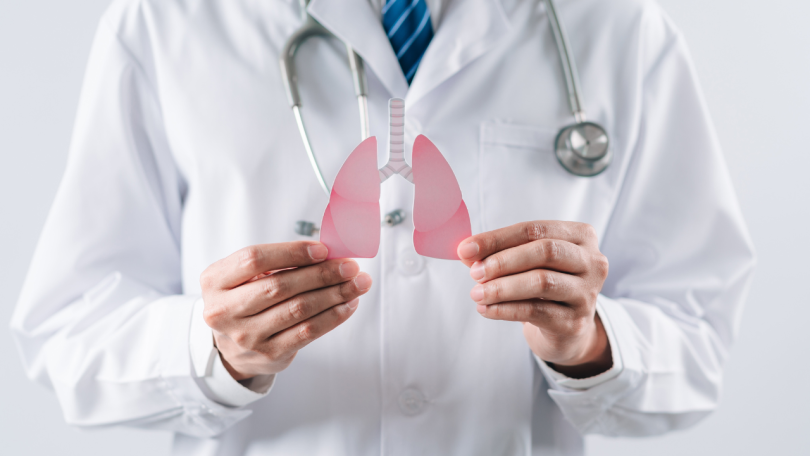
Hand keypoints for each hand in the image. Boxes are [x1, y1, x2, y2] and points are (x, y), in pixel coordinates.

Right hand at [200, 242, 371, 379]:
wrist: (233, 347)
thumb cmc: (246, 299)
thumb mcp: (246, 277)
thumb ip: (278, 262)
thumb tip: (328, 251)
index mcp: (214, 281)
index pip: (253, 259)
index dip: (291, 252)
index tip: (322, 249)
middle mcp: (224, 310)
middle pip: (280, 285)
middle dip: (321, 273)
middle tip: (350, 265)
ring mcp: (246, 336)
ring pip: (298, 309)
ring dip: (334, 294)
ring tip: (358, 283)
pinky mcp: (269, 354)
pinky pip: (308, 331)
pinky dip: (333, 316)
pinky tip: (349, 304)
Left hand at [457, 221, 611, 377]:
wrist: (566, 329)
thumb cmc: (544, 285)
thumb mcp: (526, 263)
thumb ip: (499, 253)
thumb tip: (466, 251)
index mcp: (581, 236)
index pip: (535, 230)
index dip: (498, 238)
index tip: (466, 248)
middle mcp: (592, 261)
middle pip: (545, 251)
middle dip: (503, 261)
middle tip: (475, 272)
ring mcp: (587, 293)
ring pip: (542, 282)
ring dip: (502, 287)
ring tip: (476, 293)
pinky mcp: (575, 322)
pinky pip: (536, 311)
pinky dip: (505, 309)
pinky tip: (486, 309)